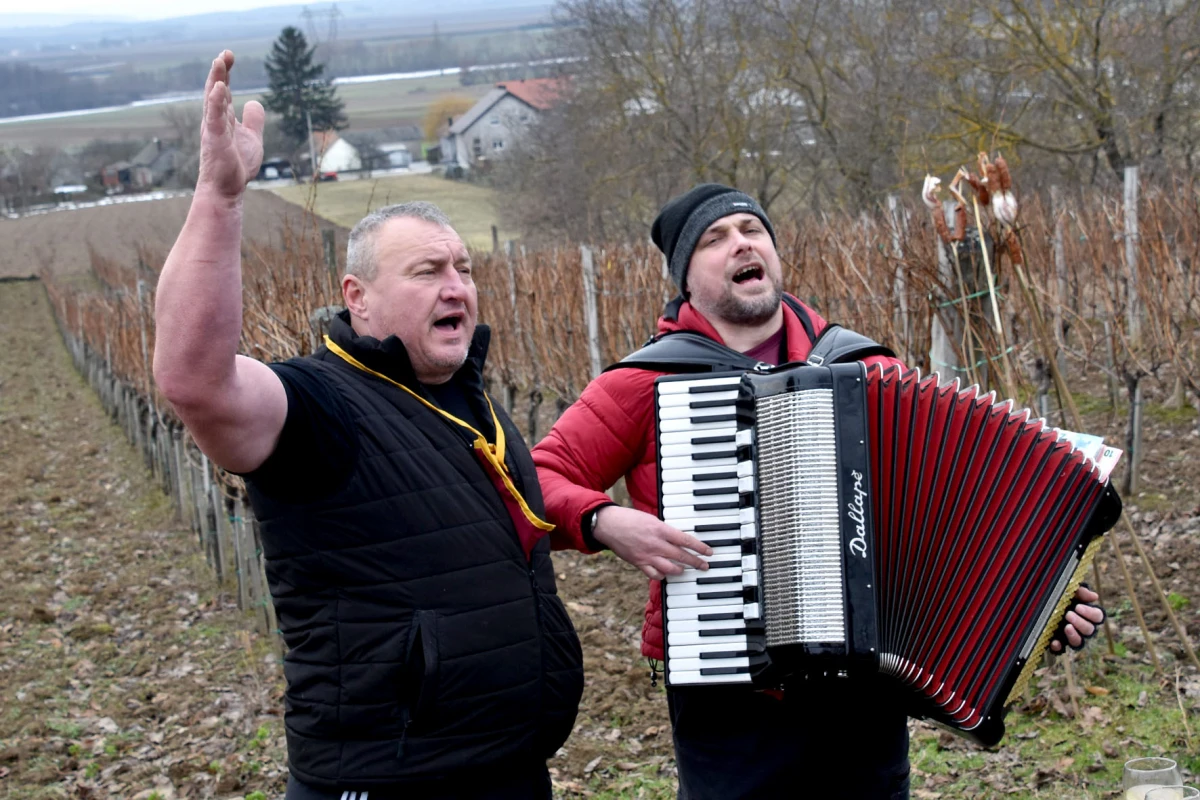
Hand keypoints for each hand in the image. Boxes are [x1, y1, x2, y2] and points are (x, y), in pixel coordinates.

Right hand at [197, 50, 264, 199]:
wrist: (227, 189)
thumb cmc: (236, 165)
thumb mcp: (252, 138)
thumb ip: (253, 121)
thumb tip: (254, 101)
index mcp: (223, 118)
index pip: (223, 91)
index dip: (225, 73)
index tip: (229, 55)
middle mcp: (216, 120)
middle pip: (216, 90)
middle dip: (220, 71)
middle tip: (226, 53)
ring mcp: (214, 129)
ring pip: (213, 100)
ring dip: (216, 80)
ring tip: (219, 61)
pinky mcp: (215, 140)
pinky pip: (214, 118)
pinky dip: (215, 102)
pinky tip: (218, 88)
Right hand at [592, 505, 713, 580]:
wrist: (609, 525)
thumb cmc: (629, 519)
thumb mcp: (651, 519)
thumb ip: (664, 530)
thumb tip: (677, 539)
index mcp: (660, 529)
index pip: (685, 540)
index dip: (699, 547)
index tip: (709, 552)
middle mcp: (655, 544)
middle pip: (681, 556)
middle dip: (695, 562)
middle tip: (704, 566)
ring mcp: (647, 555)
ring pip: (670, 568)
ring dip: (680, 570)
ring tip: (685, 570)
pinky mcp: (638, 563)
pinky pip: (655, 574)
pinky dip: (662, 575)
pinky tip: (665, 573)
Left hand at [1049, 585, 1104, 653]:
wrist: (1038, 602)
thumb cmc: (1058, 595)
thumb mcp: (1068, 591)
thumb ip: (1081, 591)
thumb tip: (1095, 596)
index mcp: (1086, 614)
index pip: (1097, 616)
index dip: (1090, 613)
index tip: (1078, 607)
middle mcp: (1081, 627)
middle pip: (1089, 630)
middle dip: (1080, 623)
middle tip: (1068, 614)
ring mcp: (1070, 636)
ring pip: (1079, 642)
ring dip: (1074, 635)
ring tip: (1066, 627)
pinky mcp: (1058, 642)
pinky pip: (1061, 649)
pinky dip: (1058, 646)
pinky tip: (1054, 642)